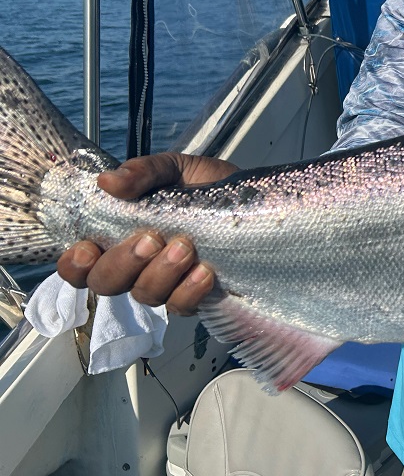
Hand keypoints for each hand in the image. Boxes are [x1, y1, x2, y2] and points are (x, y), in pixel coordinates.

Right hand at [56, 153, 237, 315]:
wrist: (256, 202)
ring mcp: (165, 283)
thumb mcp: (176, 168)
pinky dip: (189, 291)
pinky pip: (181, 307)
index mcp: (120, 234)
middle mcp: (137, 265)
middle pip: (105, 283)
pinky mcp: (195, 297)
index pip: (80, 264)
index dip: (75, 265)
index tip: (89, 249)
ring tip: (185, 247)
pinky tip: (204, 271)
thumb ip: (143, 172)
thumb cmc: (207, 186)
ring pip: (143, 295)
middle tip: (151, 239)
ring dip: (160, 273)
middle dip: (123, 263)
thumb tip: (107, 182)